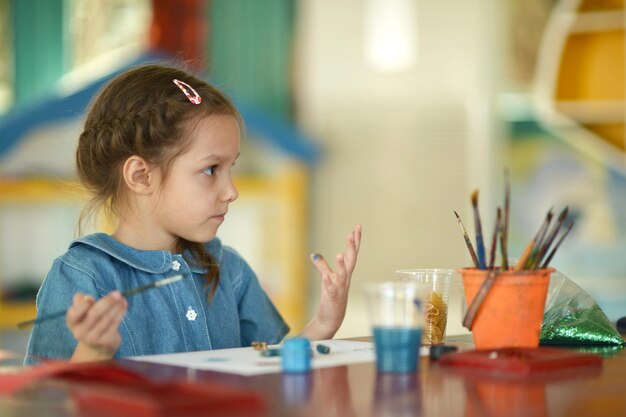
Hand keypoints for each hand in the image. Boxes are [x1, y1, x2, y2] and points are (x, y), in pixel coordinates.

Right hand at [66, 291, 126, 361]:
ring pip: (107, 319)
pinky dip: (120, 313)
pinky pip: (114, 324)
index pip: (73, 313)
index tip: (91, 298)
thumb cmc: (90, 323)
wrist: (97, 347)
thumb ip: (82, 302)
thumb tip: (87, 298)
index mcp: (72, 322)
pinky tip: (124, 306)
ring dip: (116, 307)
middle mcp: (80, 332)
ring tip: (123, 298)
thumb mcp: (83, 313)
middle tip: (117, 293)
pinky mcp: (105, 341)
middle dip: (107, 302)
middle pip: (94, 314)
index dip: (82, 305)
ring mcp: (93, 338)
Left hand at [303, 224, 361, 339]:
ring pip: (342, 275)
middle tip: (352, 234)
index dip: (355, 241)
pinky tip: (325, 277)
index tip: (358, 227)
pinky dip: (328, 282)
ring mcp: (340, 288)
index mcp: (346, 272)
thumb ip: (322, 266)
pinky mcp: (333, 298)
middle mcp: (346, 278)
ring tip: (340, 253)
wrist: (331, 317)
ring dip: (341, 265)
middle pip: (351, 261)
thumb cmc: (332, 296)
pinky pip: (331, 289)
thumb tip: (314, 254)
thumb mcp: (327, 278)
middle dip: (352, 248)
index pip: (352, 253)